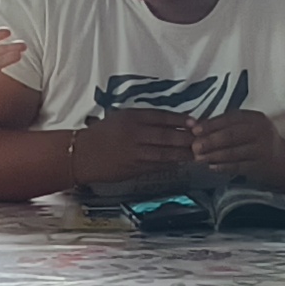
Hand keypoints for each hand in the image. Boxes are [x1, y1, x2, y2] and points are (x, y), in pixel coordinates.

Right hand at [70, 108, 197, 190]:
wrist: (81, 155)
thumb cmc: (102, 134)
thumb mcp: (120, 117)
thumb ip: (143, 119)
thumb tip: (171, 122)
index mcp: (131, 117)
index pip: (161, 116)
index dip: (180, 119)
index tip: (195, 122)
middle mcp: (134, 134)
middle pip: (166, 135)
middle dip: (186, 138)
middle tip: (202, 139)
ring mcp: (134, 153)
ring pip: (165, 153)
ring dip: (183, 154)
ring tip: (197, 153)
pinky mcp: (134, 169)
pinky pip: (157, 166)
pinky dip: (171, 164)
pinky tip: (181, 162)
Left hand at [186, 108, 282, 178]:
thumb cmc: (259, 141)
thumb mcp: (249, 127)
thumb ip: (227, 125)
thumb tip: (197, 127)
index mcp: (256, 118)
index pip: (231, 118)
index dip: (211, 124)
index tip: (194, 130)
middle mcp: (261, 132)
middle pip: (231, 135)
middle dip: (210, 141)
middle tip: (194, 146)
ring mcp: (263, 150)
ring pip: (234, 152)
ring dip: (213, 155)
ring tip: (198, 158)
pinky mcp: (261, 166)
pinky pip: (238, 166)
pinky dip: (223, 166)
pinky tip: (212, 167)